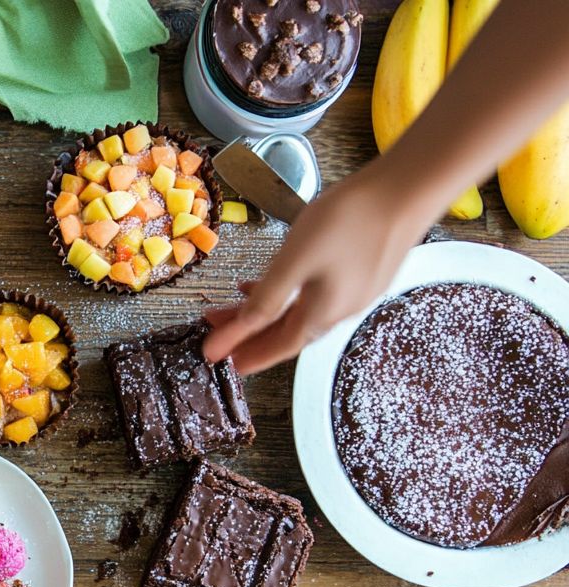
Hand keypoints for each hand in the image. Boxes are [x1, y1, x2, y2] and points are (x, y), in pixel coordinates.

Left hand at [201, 163, 425, 374]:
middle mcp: (341, 310)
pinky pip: (316, 293)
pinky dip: (290, 293)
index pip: (278, 346)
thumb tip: (232, 339)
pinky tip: (280, 277)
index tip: (222, 359)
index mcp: (322, 314)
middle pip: (287, 330)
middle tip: (218, 328)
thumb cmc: (348, 222)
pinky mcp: (363, 269)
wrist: (407, 187)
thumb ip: (265, 300)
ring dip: (268, 310)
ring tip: (238, 303)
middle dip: (251, 331)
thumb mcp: (295, 262)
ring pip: (300, 311)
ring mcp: (356, 290)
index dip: (248, 353)